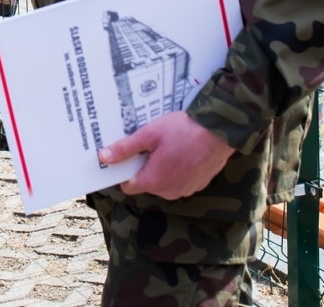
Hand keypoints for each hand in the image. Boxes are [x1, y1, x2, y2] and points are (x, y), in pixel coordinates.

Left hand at [101, 111, 235, 199]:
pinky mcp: (198, 185)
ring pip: (163, 182)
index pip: (129, 186)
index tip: (127, 157)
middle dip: (145, 166)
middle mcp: (169, 192)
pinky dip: (177, 170)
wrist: (219, 131)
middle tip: (150, 145)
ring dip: (162, 168)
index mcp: (154, 181)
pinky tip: (182, 152)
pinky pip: (180, 180)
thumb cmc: (183, 131)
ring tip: (168, 147)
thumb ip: (126, 149)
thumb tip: (103, 157)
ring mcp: (185, 190)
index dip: (125, 171)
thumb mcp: (149, 135)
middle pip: (146, 183)